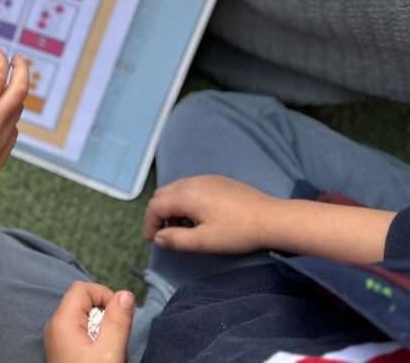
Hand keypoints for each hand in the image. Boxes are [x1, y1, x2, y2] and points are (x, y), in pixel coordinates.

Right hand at [0, 51, 27, 178]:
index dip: (0, 61)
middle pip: (20, 88)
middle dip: (22, 69)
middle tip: (19, 59)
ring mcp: (4, 136)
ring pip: (19, 107)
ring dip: (16, 92)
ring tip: (8, 84)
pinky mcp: (6, 150)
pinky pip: (14, 126)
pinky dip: (11, 114)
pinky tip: (1, 113)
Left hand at [44, 282, 133, 362]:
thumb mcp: (109, 352)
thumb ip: (118, 322)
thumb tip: (125, 294)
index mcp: (62, 321)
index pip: (83, 288)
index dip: (105, 296)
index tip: (120, 317)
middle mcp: (54, 326)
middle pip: (84, 303)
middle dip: (107, 318)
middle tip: (117, 342)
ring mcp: (56, 338)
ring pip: (85, 320)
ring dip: (104, 333)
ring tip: (111, 355)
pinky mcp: (61, 349)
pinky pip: (81, 334)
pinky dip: (96, 342)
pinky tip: (103, 359)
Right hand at [143, 175, 274, 253]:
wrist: (272, 218)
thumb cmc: (237, 232)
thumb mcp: (204, 241)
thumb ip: (176, 239)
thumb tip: (158, 238)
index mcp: (185, 195)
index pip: (155, 205)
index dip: (149, 223)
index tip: (151, 241)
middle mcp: (192, 182)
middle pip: (163, 194)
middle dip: (158, 214)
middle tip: (164, 234)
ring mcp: (205, 179)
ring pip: (176, 189)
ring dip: (171, 207)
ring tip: (182, 227)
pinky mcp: (217, 181)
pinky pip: (191, 187)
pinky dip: (185, 201)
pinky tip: (199, 217)